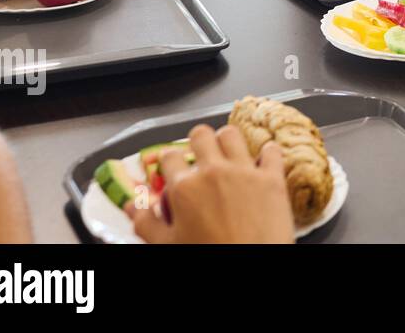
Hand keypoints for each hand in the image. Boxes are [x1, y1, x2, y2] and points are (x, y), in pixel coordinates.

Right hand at [126, 124, 294, 243]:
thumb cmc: (208, 257)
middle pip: (201, 134)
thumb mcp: (167, 245)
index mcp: (185, 188)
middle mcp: (214, 173)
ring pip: (232, 134)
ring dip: (228, 141)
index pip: (169, 156)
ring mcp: (245, 172)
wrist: (249, 270)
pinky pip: (272, 150)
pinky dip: (267, 153)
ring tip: (228, 155)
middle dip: (198, 142)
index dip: (169, 161)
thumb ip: (146, 223)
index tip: (174, 167)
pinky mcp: (272, 179)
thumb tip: (132, 207)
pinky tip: (262, 163)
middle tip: (201, 155)